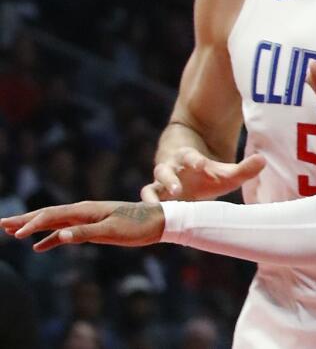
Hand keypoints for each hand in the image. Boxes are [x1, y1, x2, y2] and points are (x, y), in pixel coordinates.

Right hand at [2, 202, 163, 251]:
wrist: (158, 222)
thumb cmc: (137, 226)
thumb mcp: (112, 231)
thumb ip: (85, 233)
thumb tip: (60, 236)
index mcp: (86, 210)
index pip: (52, 215)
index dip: (32, 223)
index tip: (15, 233)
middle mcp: (83, 211)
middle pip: (47, 214)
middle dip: (24, 220)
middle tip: (1, 224)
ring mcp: (87, 218)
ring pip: (54, 222)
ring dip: (33, 227)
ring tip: (12, 232)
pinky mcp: (92, 226)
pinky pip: (65, 232)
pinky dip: (50, 238)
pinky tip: (39, 247)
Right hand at [140, 147, 265, 202]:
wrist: (188, 174)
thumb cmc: (208, 174)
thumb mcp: (226, 171)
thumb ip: (244, 168)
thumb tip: (263, 160)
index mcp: (188, 158)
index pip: (189, 156)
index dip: (194, 159)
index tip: (201, 163)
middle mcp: (171, 169)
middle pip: (163, 170)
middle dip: (169, 178)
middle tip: (176, 188)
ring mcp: (160, 185)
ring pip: (150, 187)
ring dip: (151, 196)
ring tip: (154, 207)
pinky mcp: (156, 198)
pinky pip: (146, 202)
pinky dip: (145, 209)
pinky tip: (149, 222)